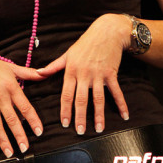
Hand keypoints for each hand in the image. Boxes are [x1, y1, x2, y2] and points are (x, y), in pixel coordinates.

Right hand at [0, 49, 43, 156]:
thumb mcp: (10, 67)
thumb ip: (28, 73)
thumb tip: (44, 73)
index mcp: (10, 86)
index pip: (24, 106)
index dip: (33, 119)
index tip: (39, 131)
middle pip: (10, 118)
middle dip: (18, 134)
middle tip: (25, 148)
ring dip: (3, 140)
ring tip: (10, 152)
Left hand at [37, 14, 131, 134]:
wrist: (106, 31)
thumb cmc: (85, 43)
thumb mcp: (68, 53)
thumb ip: (54, 66)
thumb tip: (38, 73)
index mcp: (71, 70)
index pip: (66, 93)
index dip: (65, 110)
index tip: (64, 123)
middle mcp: (84, 73)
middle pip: (81, 99)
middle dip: (80, 117)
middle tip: (80, 132)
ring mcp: (98, 74)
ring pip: (98, 98)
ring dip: (99, 115)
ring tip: (99, 129)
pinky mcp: (111, 73)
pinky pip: (116, 91)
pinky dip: (121, 104)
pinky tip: (124, 115)